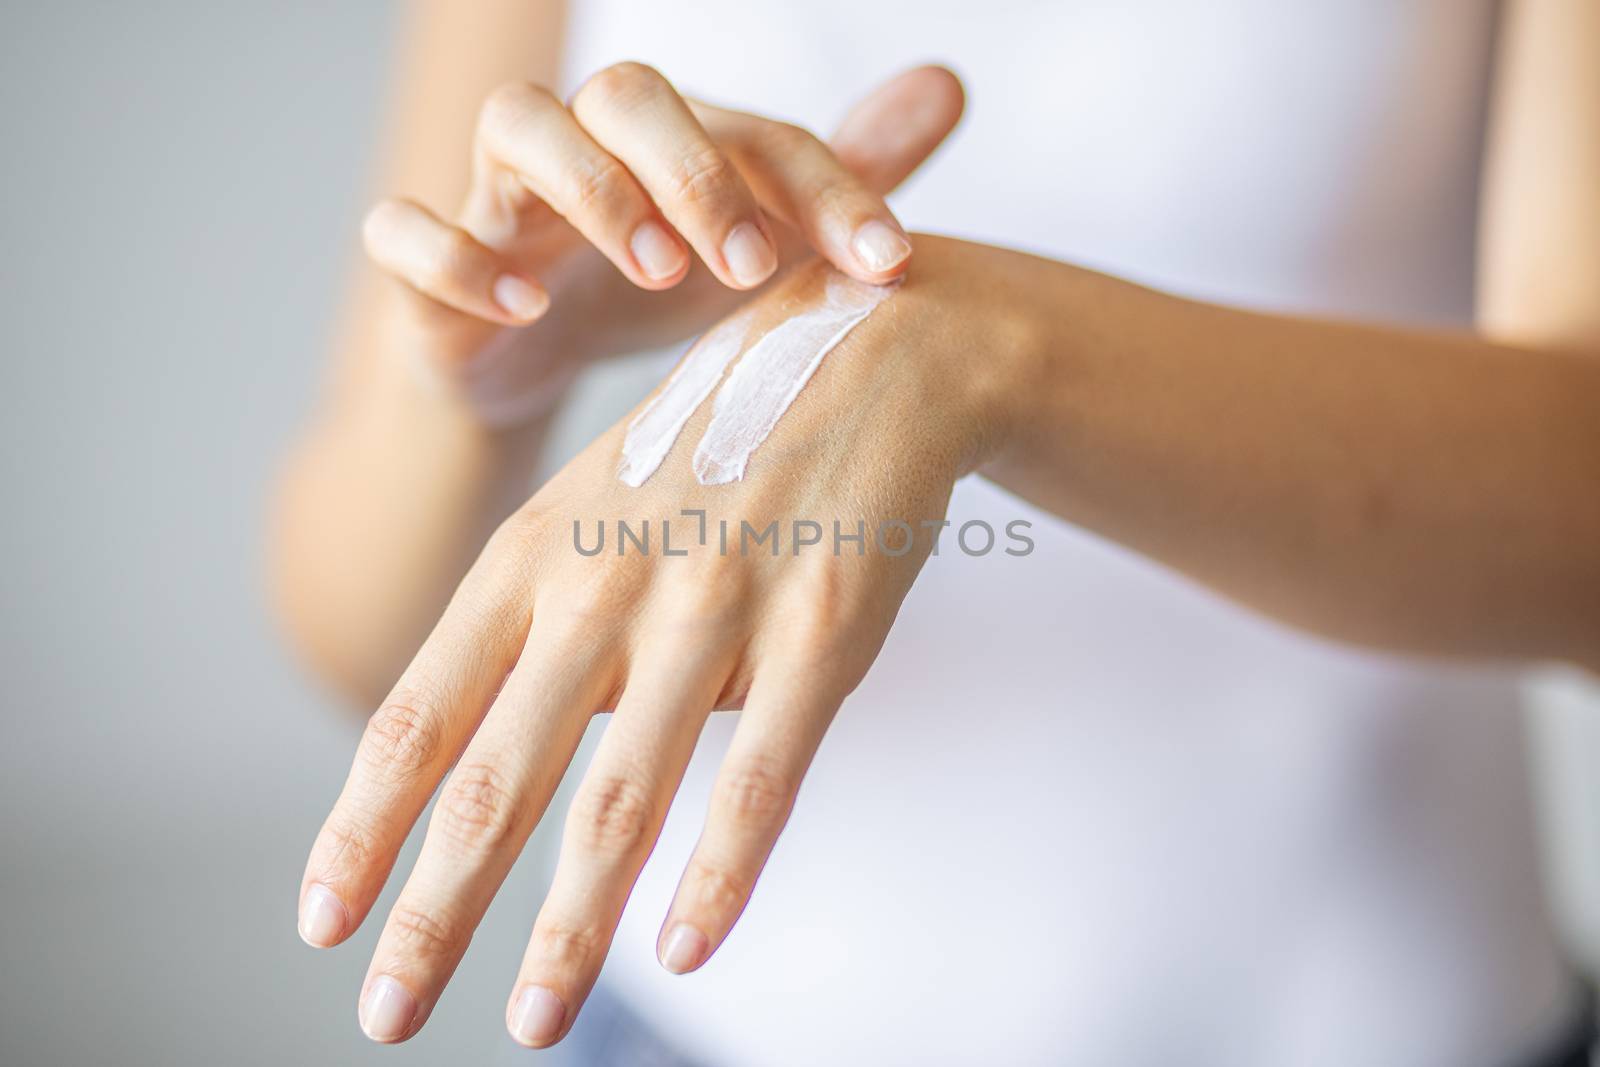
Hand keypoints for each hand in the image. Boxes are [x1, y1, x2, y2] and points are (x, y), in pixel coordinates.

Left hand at [297, 237, 1051, 1044]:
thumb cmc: (716, 444)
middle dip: (435, 912)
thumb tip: (501, 765)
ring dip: (569, 927)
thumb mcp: (594, 503)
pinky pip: (764, 774)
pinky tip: (686, 948)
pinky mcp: (821, 630)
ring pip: (624, 798)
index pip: (417, 712)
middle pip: (498, 779)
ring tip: (531, 1021)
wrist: (875, 350)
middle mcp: (605, 582)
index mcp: (533, 550)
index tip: (321, 918)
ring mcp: (716, 606)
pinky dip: (720, 872)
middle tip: (383, 1014)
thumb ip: (537, 623)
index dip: (359, 825)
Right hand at [359, 64, 962, 424]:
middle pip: (626, 93)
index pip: (758, 132)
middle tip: (750, 262)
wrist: (527, 358)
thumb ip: (840, 178)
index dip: (827, 189)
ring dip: (593, 189)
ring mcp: (496, 196)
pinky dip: (456, 256)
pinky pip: (403, 228)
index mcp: (673, 141)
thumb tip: (947, 85)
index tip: (888, 264)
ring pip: (517, 126)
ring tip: (659, 270)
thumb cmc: (652, 288)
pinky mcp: (425, 265)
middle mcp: (584, 144)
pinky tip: (523, 306)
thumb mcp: (755, 246)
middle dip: (696, 169)